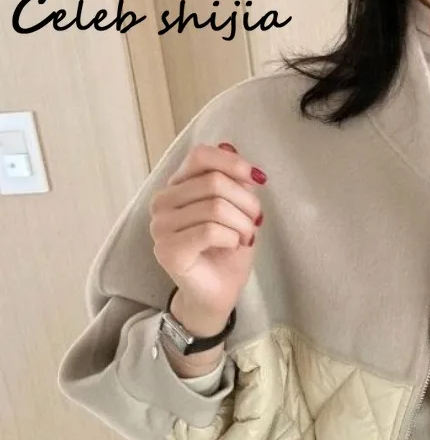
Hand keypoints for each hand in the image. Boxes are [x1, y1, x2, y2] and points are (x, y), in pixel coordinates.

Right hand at [150, 143, 266, 326]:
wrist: (219, 293)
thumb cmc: (227, 252)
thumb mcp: (238, 210)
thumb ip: (234, 181)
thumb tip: (230, 147)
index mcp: (177, 187)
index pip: (200, 156)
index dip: (233, 163)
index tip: (258, 179)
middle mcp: (162, 203)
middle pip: (215, 183)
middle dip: (247, 203)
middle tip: (254, 224)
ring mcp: (160, 227)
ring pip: (215, 207)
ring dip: (242, 224)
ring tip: (245, 238)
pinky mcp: (168, 250)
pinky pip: (210, 230)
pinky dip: (232, 238)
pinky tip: (232, 246)